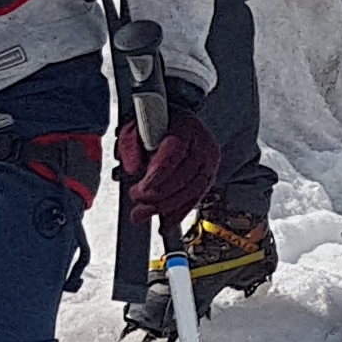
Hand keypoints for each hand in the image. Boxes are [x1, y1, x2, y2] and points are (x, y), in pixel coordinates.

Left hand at [118, 98, 218, 220]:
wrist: (175, 120)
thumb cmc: (156, 123)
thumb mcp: (136, 127)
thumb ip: (131, 145)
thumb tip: (133, 168)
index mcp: (185, 126)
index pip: (175, 152)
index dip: (159, 173)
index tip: (142, 187)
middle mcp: (203, 143)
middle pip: (185, 175)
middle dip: (159, 194)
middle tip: (137, 202)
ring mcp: (209, 160)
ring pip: (193, 190)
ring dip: (167, 207)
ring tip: (144, 213)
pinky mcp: (210, 174)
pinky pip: (197, 197)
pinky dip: (181, 211)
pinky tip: (166, 220)